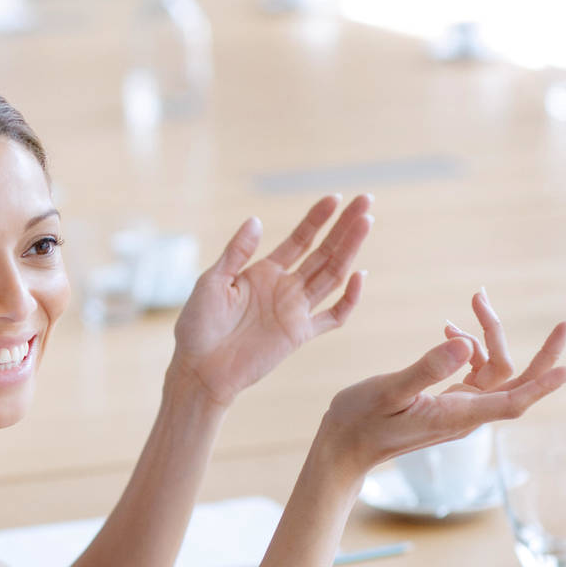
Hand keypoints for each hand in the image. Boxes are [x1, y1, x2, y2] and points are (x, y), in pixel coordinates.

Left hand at [170, 194, 371, 406]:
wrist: (199, 368)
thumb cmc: (198, 325)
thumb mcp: (212, 281)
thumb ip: (236, 253)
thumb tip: (255, 219)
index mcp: (263, 272)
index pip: (299, 240)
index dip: (316, 219)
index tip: (335, 198)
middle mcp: (284, 288)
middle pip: (323, 252)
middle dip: (344, 227)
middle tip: (366, 201)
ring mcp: (295, 310)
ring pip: (332, 275)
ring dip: (350, 250)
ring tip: (367, 223)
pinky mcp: (300, 335)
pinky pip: (332, 317)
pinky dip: (349, 299)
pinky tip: (359, 275)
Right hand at [316, 319, 565, 481]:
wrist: (344, 446)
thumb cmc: (361, 421)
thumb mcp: (390, 390)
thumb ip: (427, 368)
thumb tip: (464, 343)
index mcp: (457, 414)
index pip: (513, 401)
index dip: (544, 385)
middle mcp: (466, 414)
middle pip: (517, 383)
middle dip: (542, 353)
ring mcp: (459, 409)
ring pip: (495, 371)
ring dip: (490, 337)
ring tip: (474, 302)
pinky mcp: (448, 404)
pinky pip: (476, 374)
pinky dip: (471, 348)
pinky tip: (449, 330)